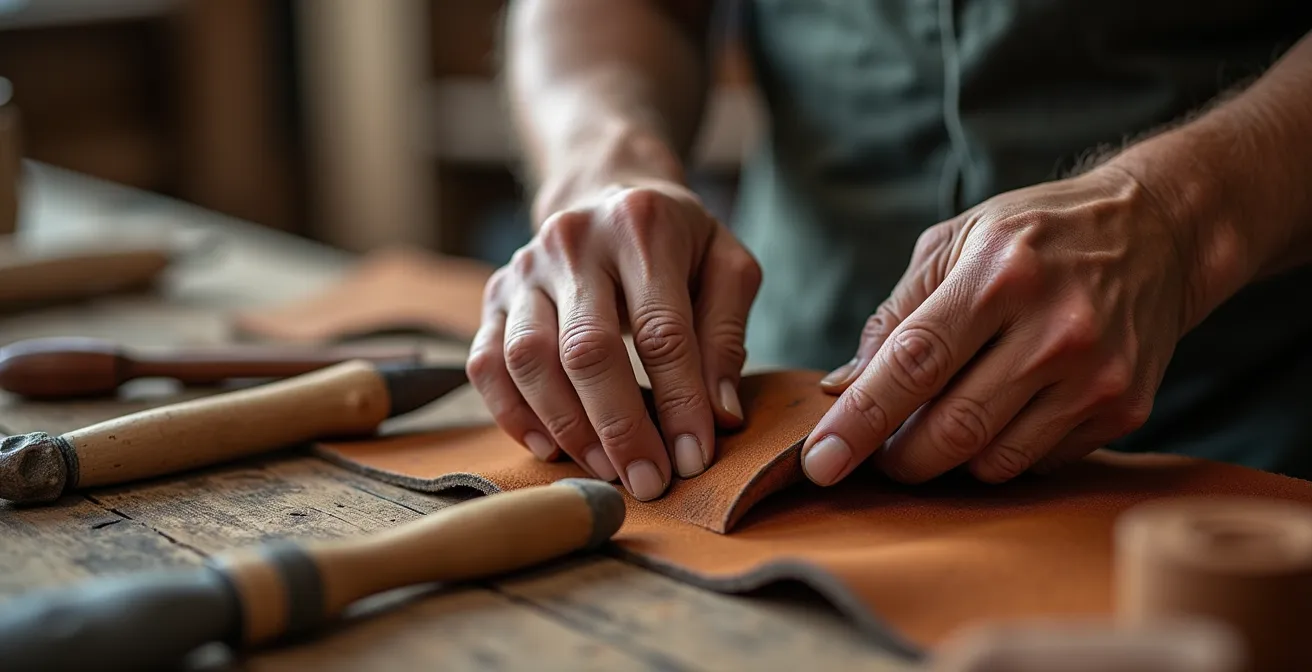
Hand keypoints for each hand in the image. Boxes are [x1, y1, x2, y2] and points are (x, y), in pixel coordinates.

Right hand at [467, 178, 761, 500]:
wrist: (605, 189)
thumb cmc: (677, 241)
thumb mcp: (725, 265)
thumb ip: (726, 334)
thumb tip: (719, 415)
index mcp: (641, 225)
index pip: (662, 331)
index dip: (679, 402)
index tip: (694, 458)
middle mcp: (573, 241)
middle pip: (587, 350)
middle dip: (620, 427)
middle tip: (648, 483)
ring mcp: (524, 268)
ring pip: (528, 360)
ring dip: (568, 427)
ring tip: (607, 472)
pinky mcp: (494, 295)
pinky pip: (486, 363)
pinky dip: (512, 414)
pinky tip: (550, 447)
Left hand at [803, 166, 1196, 485]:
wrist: (1161, 231)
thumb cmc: (1036, 235)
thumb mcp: (956, 242)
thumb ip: (895, 316)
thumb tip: (841, 388)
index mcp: (998, 275)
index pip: (912, 365)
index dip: (858, 421)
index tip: (819, 464)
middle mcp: (1054, 329)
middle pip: (951, 429)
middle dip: (898, 457)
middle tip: (878, 452)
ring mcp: (1096, 375)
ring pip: (992, 461)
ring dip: (950, 458)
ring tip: (942, 422)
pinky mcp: (1124, 409)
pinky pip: (1036, 462)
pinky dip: (1002, 451)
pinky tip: (1005, 410)